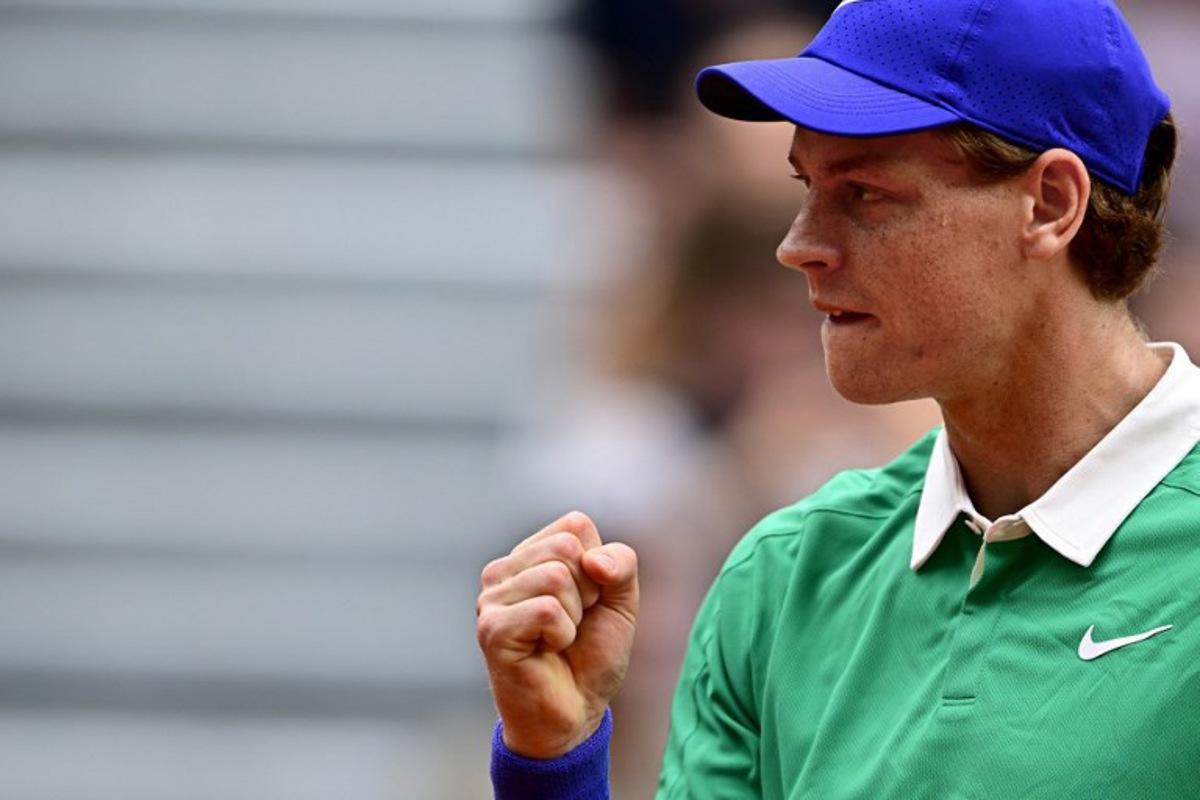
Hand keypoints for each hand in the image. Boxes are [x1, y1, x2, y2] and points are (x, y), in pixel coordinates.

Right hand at [476, 511, 638, 758]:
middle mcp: (504, 570)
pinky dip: (561, 634)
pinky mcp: (492, 628)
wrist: (576, 713)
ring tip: (557, 640)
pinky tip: (545, 652)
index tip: (587, 602)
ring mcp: (492, 598)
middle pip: (566, 547)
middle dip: (587, 591)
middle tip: (572, 625)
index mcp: (531, 555)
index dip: (597, 566)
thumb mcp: (621, 602)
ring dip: (574, 617)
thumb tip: (592, 560)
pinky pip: (546, 609)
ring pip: (556, 576)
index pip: (575, 526)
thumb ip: (621, 565)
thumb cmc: (591, 656)